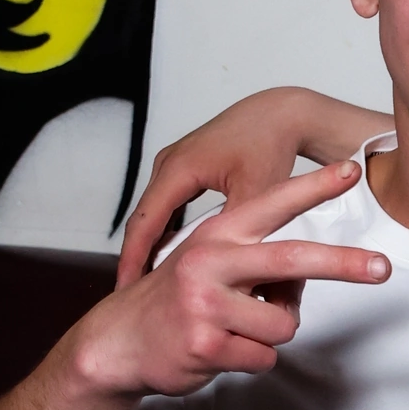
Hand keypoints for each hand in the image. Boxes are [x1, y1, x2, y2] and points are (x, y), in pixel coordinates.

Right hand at [82, 162, 387, 399]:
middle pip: (293, 259)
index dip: (313, 187)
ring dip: (271, 335)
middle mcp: (210, 260)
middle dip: (344, 263)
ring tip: (235, 331)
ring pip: (285, 323)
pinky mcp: (205, 342)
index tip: (351, 171)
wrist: (117, 342)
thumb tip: (306, 278)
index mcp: (215, 233)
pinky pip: (264, 357)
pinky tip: (218, 351)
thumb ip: (258, 264)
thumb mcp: (211, 267)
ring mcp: (205, 302)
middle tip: (383, 267)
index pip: (273, 204)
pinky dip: (251, 360)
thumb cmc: (175, 301)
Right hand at [116, 88, 392, 287]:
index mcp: (177, 169)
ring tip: (146, 284)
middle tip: (129, 296)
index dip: (134, 260)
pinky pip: (168, 208)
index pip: (144, 222)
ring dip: (150, 247)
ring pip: (155, 215)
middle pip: (143, 220)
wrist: (282, 114)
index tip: (127, 289)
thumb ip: (240, 232)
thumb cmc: (271, 146)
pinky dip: (166, 233)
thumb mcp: (256, 192)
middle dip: (136, 258)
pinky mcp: (188, 170)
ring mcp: (175, 166)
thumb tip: (231, 274)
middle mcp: (168, 165)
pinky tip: (171, 259)